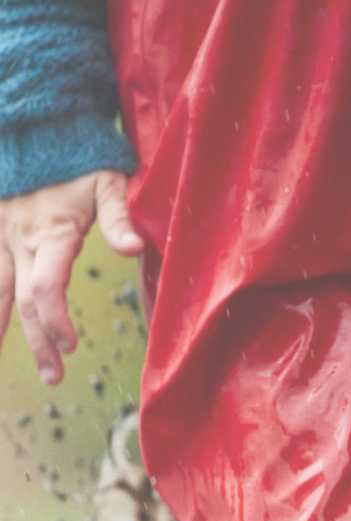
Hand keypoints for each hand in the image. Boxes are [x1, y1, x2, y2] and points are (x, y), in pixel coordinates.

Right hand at [0, 170, 143, 385]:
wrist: (35, 116)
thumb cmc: (78, 149)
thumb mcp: (107, 178)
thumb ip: (119, 215)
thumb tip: (133, 249)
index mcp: (52, 233)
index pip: (47, 288)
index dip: (56, 321)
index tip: (72, 345)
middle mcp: (19, 238)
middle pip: (23, 300)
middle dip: (38, 342)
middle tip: (54, 377)